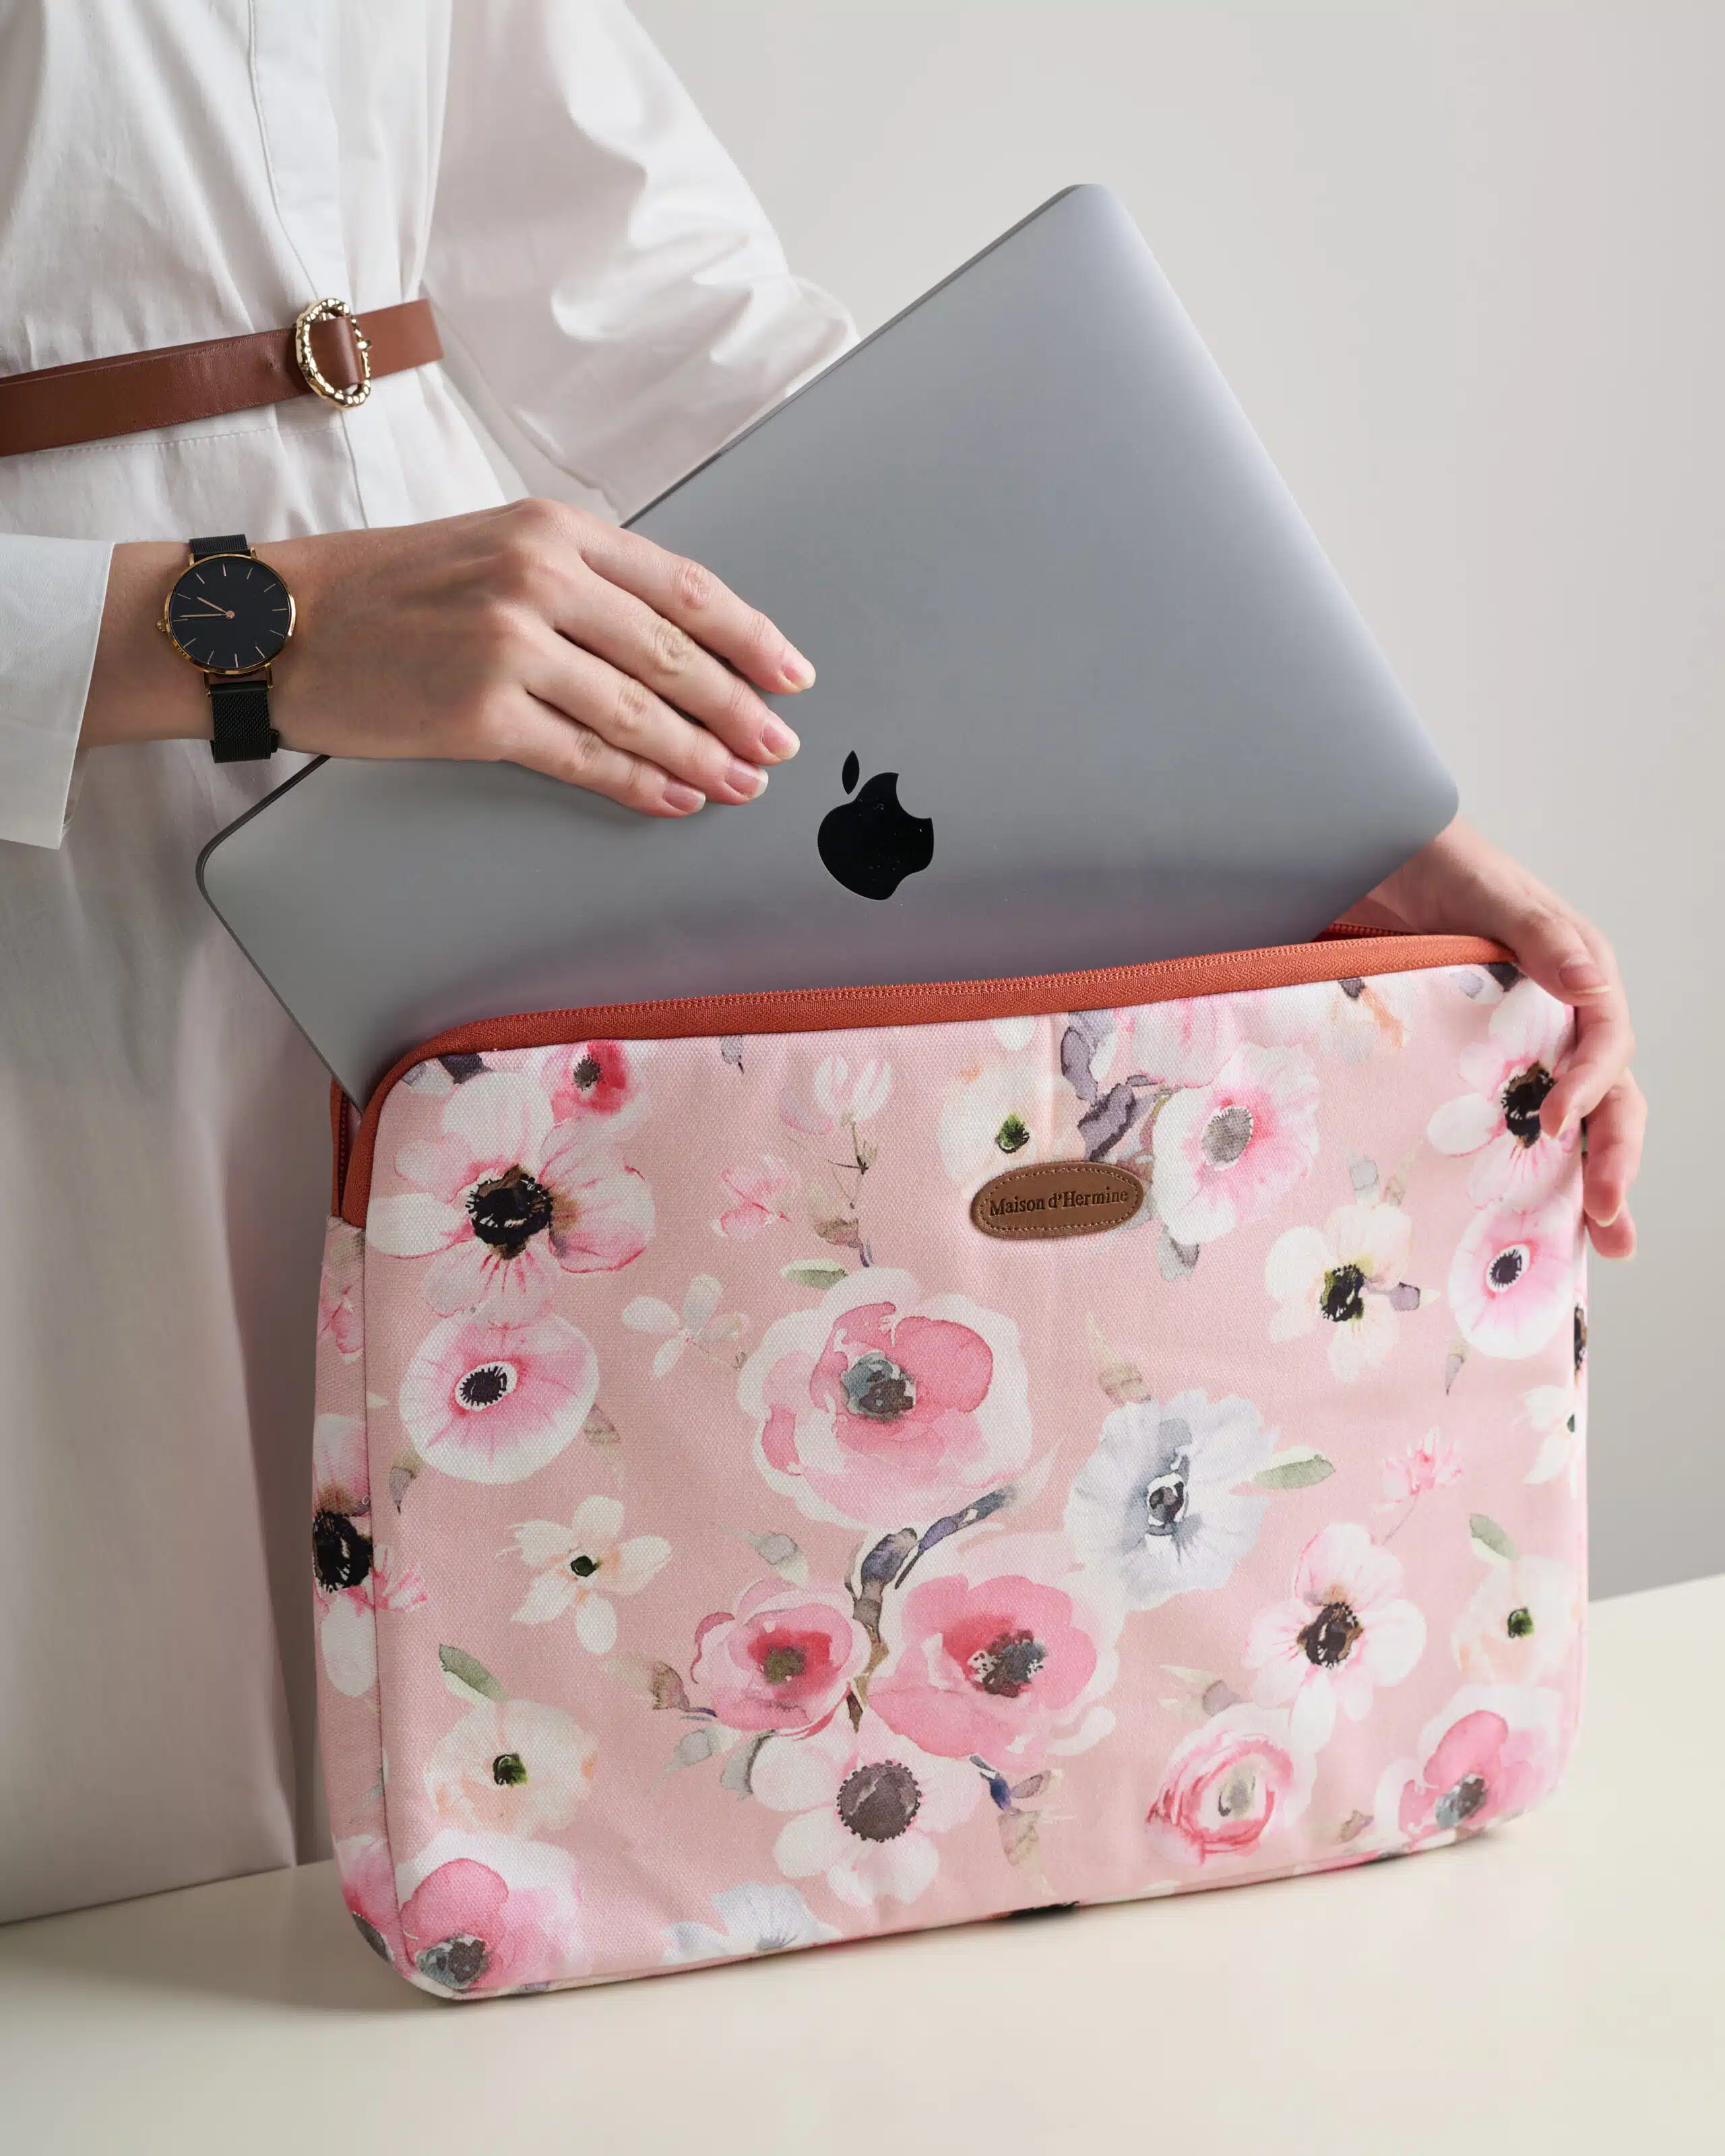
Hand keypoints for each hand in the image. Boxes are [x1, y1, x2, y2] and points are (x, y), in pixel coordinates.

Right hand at [85, 501, 814, 817]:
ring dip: (701, 755)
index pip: (681, 585)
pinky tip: (674, 799)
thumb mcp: (488, 548)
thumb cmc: (380, 590)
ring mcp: (509, 645)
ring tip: (741, 782)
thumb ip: (576, 580)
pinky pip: (584, 756)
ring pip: (638, 710)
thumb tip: (668, 638)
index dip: (749, 636)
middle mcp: (538, 576)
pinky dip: (638, 782)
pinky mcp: (480, 714)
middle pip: (673, 651)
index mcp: (550, 528)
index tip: (791, 673)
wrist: (271, 623)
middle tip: (780, 744)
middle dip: (739, 706)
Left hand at [1356, 819, 1642, 1256]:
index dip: (1589, 1088)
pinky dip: (1521, 1171)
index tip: (1556, 1124)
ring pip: (1569, 1122)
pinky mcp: (1473, 1066)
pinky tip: (1521, 1220)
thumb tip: (1590, 983)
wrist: (1366, 858)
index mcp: (1577, 974)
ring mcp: (1518, 1046)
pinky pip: (1506, 1122)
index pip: (1606, 1043)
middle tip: (1606, 1219)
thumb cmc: (1434, 865)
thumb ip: (1537, 935)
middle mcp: (1558, 1016)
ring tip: (1604, 1244)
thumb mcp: (1484, 893)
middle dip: (1612, 1160)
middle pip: (1605, 1098)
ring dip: (1584, 1182)